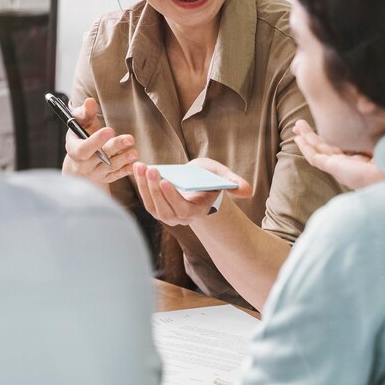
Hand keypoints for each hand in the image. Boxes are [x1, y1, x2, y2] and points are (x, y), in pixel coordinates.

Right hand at [62, 97, 137, 188]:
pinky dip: (126, 171)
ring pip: (109, 168)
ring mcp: (95, 173)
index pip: (83, 148)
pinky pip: (116, 176)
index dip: (96, 140)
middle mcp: (83, 164)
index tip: (109, 130)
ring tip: (134, 152)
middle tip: (129, 139)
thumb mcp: (80, 125)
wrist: (79, 164)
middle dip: (114, 147)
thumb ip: (84, 113)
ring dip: (123, 159)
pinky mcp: (105, 179)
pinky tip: (135, 165)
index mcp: (74, 149)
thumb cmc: (81, 137)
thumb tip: (90, 102)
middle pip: (99, 157)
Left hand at [132, 158, 251, 226]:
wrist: (198, 183)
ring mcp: (167, 215)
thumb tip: (247, 190)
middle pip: (164, 209)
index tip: (166, 180)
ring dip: (144, 187)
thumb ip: (234, 183)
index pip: (182, 209)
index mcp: (198, 211)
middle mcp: (181, 218)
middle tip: (151, 169)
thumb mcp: (223, 177)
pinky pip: (146, 200)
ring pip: (152, 206)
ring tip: (141, 166)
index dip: (173, 196)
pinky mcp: (157, 208)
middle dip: (155, 189)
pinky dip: (141, 185)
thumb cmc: (210, 179)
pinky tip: (137, 170)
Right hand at [293, 119, 384, 189]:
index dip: (329, 132)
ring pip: (317, 151)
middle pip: (325, 147)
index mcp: (361, 157)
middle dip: (311, 136)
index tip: (323, 119)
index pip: (340, 143)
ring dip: (306, 138)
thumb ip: (372, 121)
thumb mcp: (381, 134)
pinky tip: (298, 139)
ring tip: (296, 126)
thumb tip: (367, 103)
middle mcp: (349, 163)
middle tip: (301, 124)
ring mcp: (340, 167)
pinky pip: (315, 158)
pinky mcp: (334, 168)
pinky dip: (305, 148)